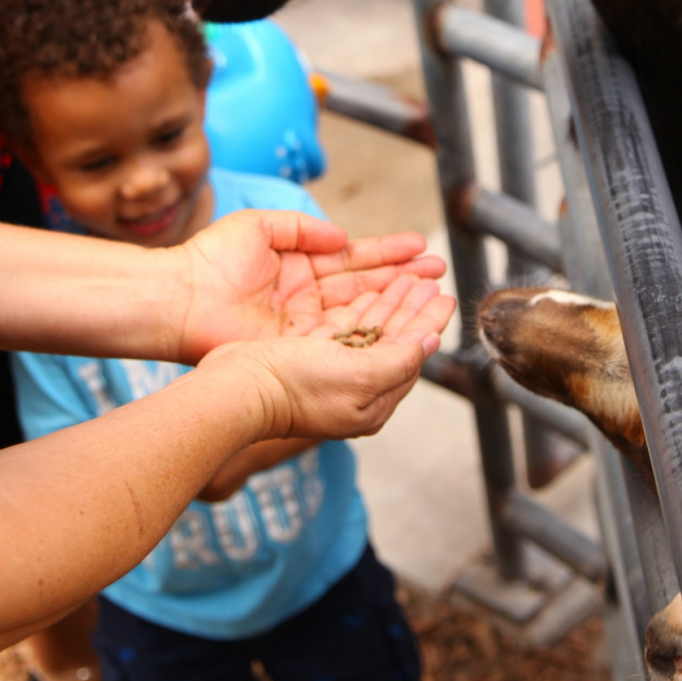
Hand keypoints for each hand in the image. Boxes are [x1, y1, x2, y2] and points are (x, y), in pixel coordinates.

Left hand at [173, 210, 446, 359]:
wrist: (179, 298)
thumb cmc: (210, 260)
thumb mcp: (260, 226)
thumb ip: (303, 228)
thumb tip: (341, 236)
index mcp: (301, 266)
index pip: (354, 259)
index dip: (387, 254)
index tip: (419, 248)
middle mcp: (309, 297)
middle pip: (366, 286)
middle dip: (403, 278)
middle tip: (438, 270)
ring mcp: (307, 323)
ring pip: (362, 310)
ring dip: (397, 301)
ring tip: (431, 290)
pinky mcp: (299, 346)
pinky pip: (343, 336)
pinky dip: (373, 327)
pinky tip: (400, 319)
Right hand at [205, 273, 455, 441]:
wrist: (235, 389)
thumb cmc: (295, 386)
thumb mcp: (360, 374)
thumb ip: (401, 358)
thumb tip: (431, 341)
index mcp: (373, 403)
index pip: (412, 355)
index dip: (429, 321)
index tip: (445, 295)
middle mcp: (355, 392)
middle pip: (395, 340)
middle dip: (413, 307)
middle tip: (431, 277)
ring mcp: (331, 375)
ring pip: (371, 331)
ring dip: (390, 302)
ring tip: (410, 277)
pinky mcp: (309, 359)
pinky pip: (346, 329)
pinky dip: (363, 308)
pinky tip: (372, 292)